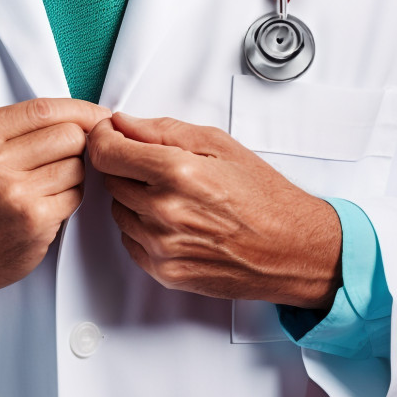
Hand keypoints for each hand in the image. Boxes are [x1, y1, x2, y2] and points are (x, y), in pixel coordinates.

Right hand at [0, 97, 109, 318]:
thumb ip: (23, 126)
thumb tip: (87, 116)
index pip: (46, 110)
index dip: (81, 111)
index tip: (99, 116)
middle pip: (69, 136)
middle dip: (76, 144)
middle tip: (62, 157)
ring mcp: (15, 194)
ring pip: (77, 166)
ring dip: (72, 174)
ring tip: (46, 184)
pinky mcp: (34, 222)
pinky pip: (75, 196)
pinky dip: (68, 198)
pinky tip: (46, 204)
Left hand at [86, 112, 342, 308]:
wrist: (292, 249)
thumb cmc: (264, 196)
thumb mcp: (219, 144)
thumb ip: (163, 130)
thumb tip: (124, 123)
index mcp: (177, 172)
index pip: (106, 152)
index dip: (104, 138)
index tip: (112, 134)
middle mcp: (165, 211)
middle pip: (110, 180)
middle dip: (126, 165)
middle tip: (157, 164)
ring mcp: (163, 246)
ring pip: (118, 210)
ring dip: (134, 198)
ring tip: (173, 194)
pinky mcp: (165, 272)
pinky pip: (130, 241)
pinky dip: (143, 227)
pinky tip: (173, 220)